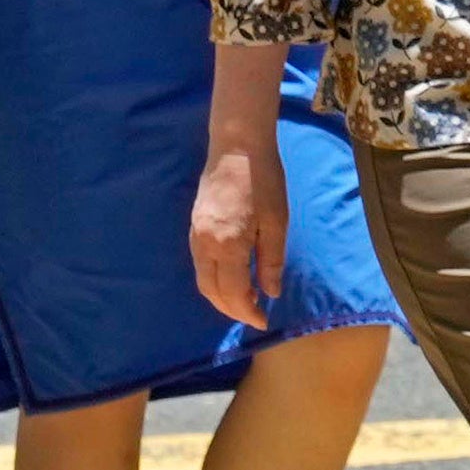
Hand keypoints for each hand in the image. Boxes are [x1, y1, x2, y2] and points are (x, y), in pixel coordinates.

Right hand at [189, 122, 290, 330]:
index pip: (232, 292)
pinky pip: (200, 265)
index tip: (263, 321)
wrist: (236, 148)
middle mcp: (204, 245)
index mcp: (226, 245)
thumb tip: (271, 293)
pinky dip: (213, 280)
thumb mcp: (276, 222)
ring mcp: (195, 235)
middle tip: (254, 317)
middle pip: (211, 291)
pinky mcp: (194, 227)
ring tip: (244, 303)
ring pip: (202, 280)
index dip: (246, 311)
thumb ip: (271, 260)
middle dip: (231, 309)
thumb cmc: (263, 181)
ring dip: (220, 297)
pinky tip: (231, 280)